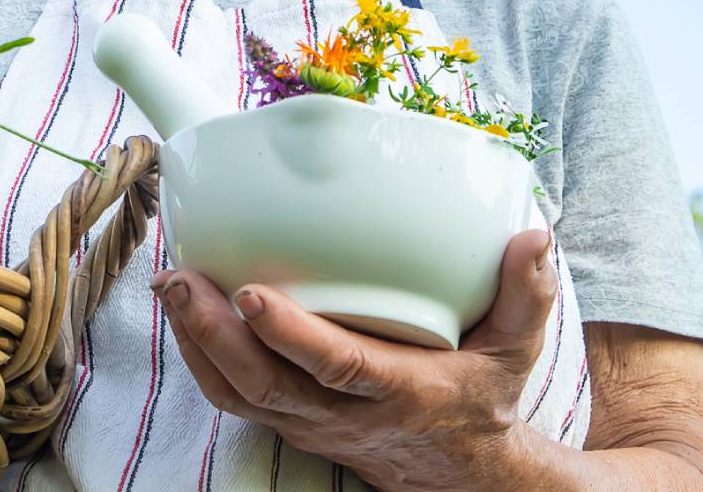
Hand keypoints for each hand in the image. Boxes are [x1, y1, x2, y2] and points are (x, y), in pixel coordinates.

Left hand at [153, 228, 557, 490]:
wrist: (458, 471)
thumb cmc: (482, 396)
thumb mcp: (517, 351)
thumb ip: (526, 295)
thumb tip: (534, 235)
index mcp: (401, 392)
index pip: (337, 366)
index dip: (291, 335)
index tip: (251, 292)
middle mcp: (344, 415)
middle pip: (265, 384)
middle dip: (214, 333)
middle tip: (179, 277)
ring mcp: (309, 423)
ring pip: (237, 394)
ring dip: (194, 342)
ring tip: (168, 283)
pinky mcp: (288, 420)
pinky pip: (231, 396)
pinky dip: (198, 357)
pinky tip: (180, 309)